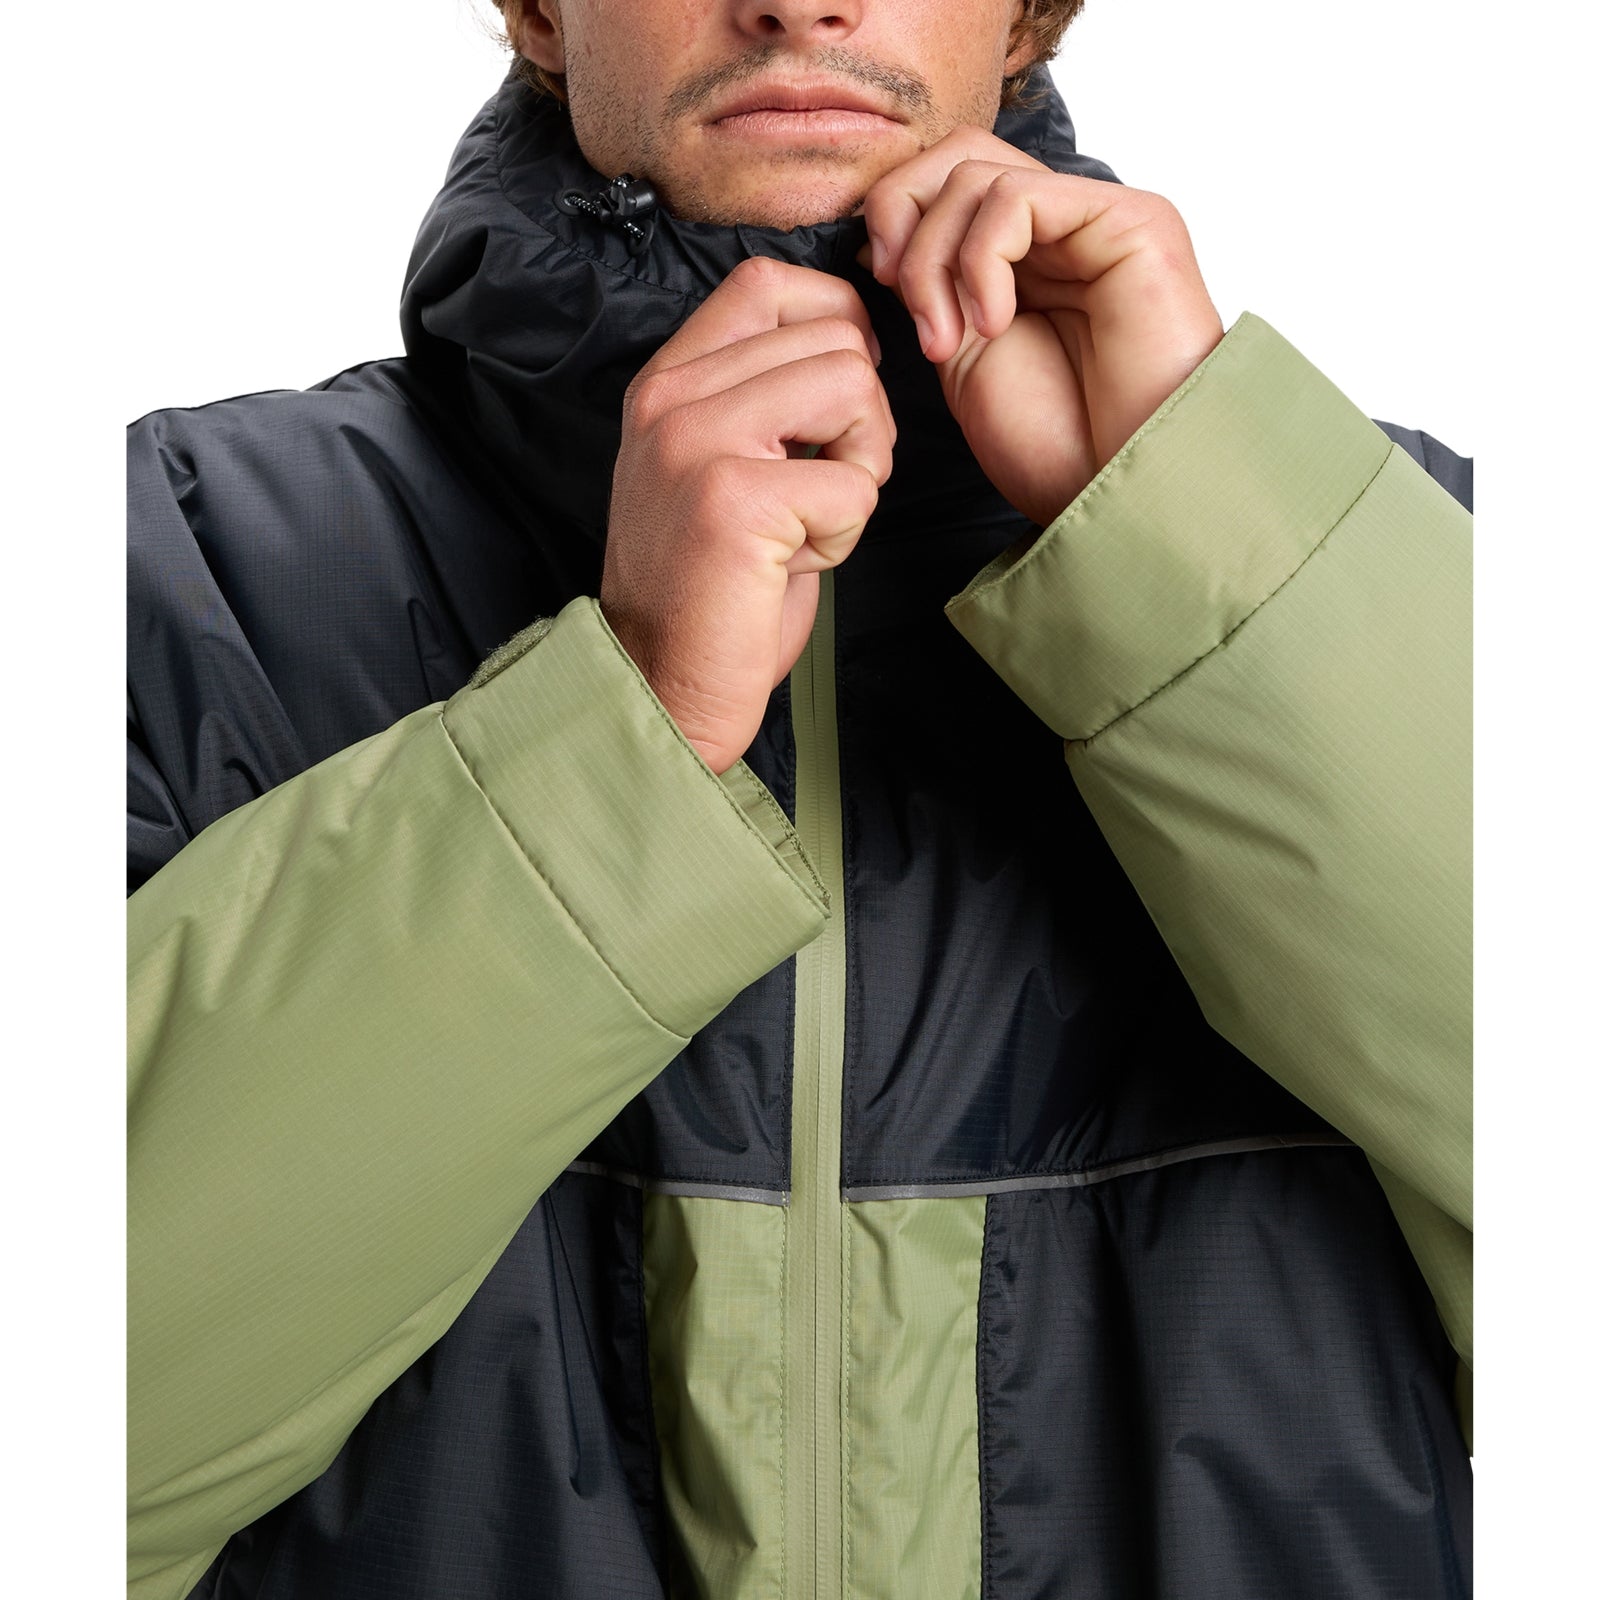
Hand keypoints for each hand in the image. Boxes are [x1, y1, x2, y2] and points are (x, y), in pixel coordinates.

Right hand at [602, 258, 894, 774]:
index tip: (839, 399)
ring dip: (859, 467)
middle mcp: (672, 400)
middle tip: (821, 490)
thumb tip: (854, 339)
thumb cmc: (710, 587)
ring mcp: (697, 444)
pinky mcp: (734, 499)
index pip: (768, 283)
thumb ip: (762, 395)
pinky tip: (793, 563)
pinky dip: (845, 533)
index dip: (835, 322)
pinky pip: (853, 483)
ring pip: (853, 390)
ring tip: (807, 522)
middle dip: (861, 421)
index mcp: (667, 383)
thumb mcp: (719, 464)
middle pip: (834, 340)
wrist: (660, 683)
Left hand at [860, 128, 1223, 526]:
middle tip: (907, 305)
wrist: (1120, 490)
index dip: (895, 220)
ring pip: (973, 173)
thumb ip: (932, 288)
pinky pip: (1017, 195)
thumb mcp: (963, 359)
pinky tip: (995, 323)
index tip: (883, 291)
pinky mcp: (1130, 219)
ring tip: (948, 339)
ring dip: (934, 260)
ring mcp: (1094, 219)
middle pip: (954, 155)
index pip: (944, 180)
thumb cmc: (1055, 446)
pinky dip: (980, 259)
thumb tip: (883, 234)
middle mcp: (1061, 228)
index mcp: (1022, 258)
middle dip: (902, 221)